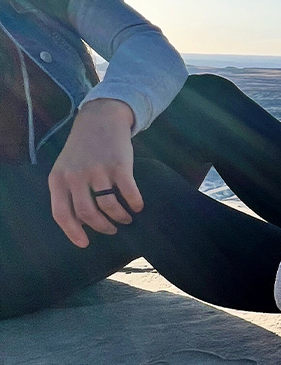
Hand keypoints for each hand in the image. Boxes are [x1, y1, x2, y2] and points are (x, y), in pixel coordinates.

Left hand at [48, 98, 142, 247]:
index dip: (73, 232)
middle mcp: (75, 176)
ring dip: (120, 217)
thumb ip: (69, 192)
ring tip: (126, 218)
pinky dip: (135, 203)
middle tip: (111, 230)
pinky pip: (129, 193)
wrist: (99, 120)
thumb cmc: (83, 150)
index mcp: (58, 179)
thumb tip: (81, 223)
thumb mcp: (66, 168)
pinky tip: (138, 206)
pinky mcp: (119, 166)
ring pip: (109, 206)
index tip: (85, 244)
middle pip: (87, 213)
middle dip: (102, 227)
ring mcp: (97, 171)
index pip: (62, 213)